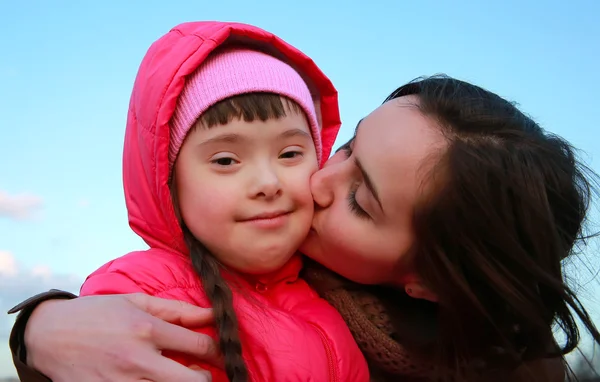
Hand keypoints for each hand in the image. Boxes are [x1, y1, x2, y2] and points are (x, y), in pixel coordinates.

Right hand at [25, 293, 218, 380]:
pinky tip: (155, 380)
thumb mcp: (137, 302)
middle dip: (206, 378)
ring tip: (179, 375)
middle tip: (204, 371)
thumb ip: (177, 310)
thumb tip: (212, 312)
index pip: (200, 346)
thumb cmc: (97, 314)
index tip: (219, 352)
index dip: (218, 351)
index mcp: (147, 329)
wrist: (49, 335)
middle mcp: (138, 359)